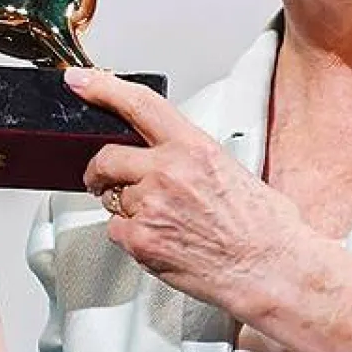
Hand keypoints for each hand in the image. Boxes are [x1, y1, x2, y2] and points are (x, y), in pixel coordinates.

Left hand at [65, 67, 306, 316]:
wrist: (272, 269)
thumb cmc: (263, 226)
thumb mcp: (231, 169)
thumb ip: (191, 157)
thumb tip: (168, 156)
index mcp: (193, 147)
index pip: (138, 104)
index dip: (101, 88)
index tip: (80, 82)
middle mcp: (168, 172)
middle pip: (106, 158)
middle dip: (100, 170)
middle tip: (104, 179)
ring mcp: (151, 206)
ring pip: (112, 199)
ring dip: (126, 208)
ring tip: (163, 221)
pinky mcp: (141, 240)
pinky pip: (116, 231)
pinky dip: (131, 237)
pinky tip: (161, 241)